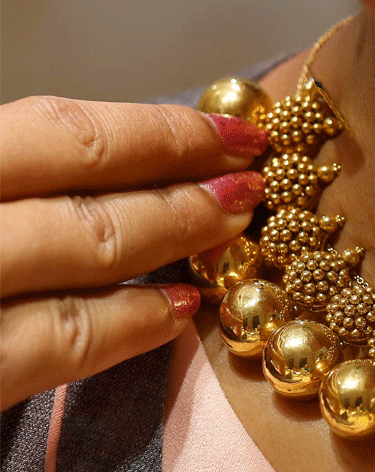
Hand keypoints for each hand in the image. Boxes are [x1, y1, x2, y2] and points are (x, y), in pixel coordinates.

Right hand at [0, 96, 267, 410]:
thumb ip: (21, 185)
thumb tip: (126, 175)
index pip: (61, 127)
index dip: (160, 128)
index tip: (235, 132)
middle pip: (87, 179)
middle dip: (184, 177)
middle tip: (255, 179)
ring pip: (87, 248)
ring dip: (174, 233)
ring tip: (235, 226)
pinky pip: (56, 343)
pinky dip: (124, 324)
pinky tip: (179, 312)